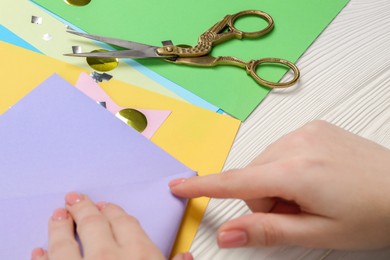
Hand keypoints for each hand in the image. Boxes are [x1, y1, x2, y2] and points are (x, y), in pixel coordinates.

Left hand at [31, 192, 192, 259]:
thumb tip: (185, 257)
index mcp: (139, 254)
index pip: (124, 222)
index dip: (113, 211)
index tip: (107, 205)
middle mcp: (108, 257)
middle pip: (93, 223)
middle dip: (83, 208)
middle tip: (76, 199)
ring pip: (64, 241)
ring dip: (59, 226)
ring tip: (57, 215)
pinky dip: (41, 258)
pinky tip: (39, 252)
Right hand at [170, 120, 389, 249]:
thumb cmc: (372, 214)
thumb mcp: (318, 233)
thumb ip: (268, 231)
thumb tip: (227, 233)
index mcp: (295, 172)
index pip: (235, 182)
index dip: (203, 187)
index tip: (178, 185)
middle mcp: (296, 143)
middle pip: (253, 177)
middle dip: (265, 201)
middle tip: (297, 214)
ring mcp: (306, 131)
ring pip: (266, 164)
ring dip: (276, 184)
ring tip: (310, 197)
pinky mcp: (314, 127)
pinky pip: (282, 150)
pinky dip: (287, 169)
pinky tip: (315, 179)